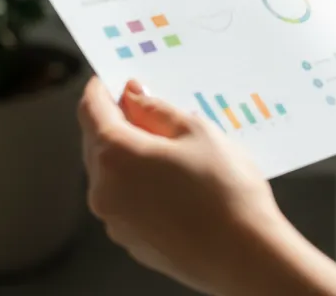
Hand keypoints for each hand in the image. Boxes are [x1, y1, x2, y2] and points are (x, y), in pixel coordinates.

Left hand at [78, 78, 335, 295]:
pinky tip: (172, 181)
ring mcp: (114, 219)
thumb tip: (133, 96)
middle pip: (96, 142)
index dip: (100, 89)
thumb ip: (156, 110)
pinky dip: (137, 183)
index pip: (91, 111)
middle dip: (116, 121)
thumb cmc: (226, 191)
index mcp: (115, 155)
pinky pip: (124, 200)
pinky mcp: (129, 240)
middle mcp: (104, 189)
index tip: (109, 79)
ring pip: (110, 173)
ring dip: (128, 154)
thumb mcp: (197, 132)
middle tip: (146, 107)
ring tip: (169, 147)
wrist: (245, 254)